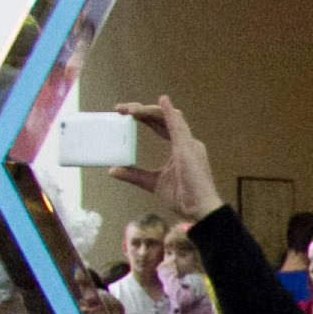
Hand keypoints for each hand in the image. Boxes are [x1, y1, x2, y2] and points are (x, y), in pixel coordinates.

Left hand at [120, 98, 225, 225]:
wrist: (199, 210)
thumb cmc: (183, 198)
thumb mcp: (152, 183)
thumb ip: (134, 174)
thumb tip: (113, 169)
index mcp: (181, 150)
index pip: (162, 126)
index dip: (145, 118)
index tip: (125, 114)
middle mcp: (188, 143)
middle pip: (164, 118)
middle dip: (143, 110)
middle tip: (121, 109)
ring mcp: (189, 145)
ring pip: (170, 118)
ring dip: (150, 110)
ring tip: (130, 108)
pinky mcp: (188, 149)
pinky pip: (178, 126)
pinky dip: (169, 113)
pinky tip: (162, 102)